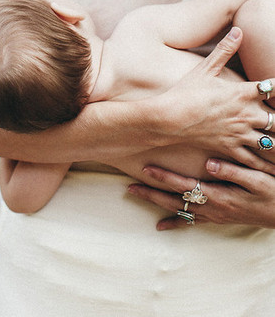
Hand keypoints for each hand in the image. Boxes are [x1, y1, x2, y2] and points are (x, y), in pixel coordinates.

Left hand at [128, 159, 274, 228]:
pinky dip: (175, 222)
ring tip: (137, 196)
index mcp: (219, 196)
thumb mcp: (256, 179)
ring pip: (179, 210)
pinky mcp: (217, 218)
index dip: (164, 177)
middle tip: (129, 187)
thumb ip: (232, 171)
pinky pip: (191, 222)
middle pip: (175, 200)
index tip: (146, 168)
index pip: (184, 185)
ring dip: (157, 204)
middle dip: (151, 193)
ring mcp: (214, 215)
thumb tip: (208, 163)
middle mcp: (212, 208)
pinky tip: (161, 225)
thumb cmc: (272, 193)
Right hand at [156, 28, 274, 167]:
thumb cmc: (186, 92)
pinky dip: (264, 163)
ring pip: (271, 142)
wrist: (170, 118)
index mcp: (242, 93)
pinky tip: (271, 167)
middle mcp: (246, 114)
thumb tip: (238, 30)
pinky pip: (254, 160)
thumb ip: (224, 50)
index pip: (272, 89)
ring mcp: (239, 133)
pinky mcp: (231, 148)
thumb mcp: (205, 68)